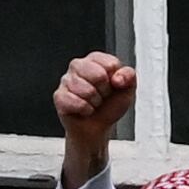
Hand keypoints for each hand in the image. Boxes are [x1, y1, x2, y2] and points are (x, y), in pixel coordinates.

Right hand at [54, 52, 134, 188]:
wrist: (96, 128)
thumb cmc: (109, 106)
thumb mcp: (127, 90)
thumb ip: (129, 76)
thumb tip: (118, 77)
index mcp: (96, 60)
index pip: (110, 64)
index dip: (115, 81)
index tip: (113, 87)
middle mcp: (78, 65)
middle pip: (98, 75)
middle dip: (104, 92)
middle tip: (102, 97)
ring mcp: (66, 80)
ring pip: (87, 90)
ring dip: (95, 103)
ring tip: (93, 104)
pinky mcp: (59, 96)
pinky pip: (75, 102)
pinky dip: (84, 110)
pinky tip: (84, 110)